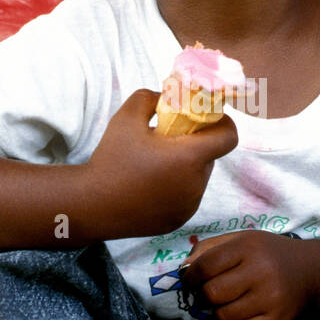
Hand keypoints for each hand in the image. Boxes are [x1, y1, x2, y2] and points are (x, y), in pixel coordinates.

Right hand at [84, 89, 238, 239]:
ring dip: (186, 167)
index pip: (229, 137)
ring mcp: (189, 206)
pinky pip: (187, 197)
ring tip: (155, 165)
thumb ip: (150, 98)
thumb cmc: (110, 159)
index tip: (205, 119)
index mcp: (189, 158)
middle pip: (210, 157)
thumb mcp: (126, 117)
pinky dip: (177, 188)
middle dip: (196, 145)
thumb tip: (166, 98)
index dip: (222, 123)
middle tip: (168, 141)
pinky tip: (150, 185)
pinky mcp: (179, 220)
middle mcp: (196, 184)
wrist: (91, 205)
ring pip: (199, 178)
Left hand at [180, 230, 316, 319]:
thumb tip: (183, 271)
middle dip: (206, 295)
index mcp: (248, 247)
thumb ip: (208, 249)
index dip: (190, 277)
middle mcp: (261, 271)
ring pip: (224, 316)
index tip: (191, 281)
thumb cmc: (268, 254)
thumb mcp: (241, 240)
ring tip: (234, 302)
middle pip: (211, 293)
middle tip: (215, 293)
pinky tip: (244, 317)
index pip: (205, 266)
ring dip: (222, 313)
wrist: (311, 270)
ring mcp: (271, 298)